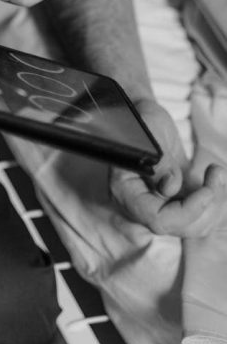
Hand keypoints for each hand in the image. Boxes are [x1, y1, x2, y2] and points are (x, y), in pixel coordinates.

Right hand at [109, 98, 226, 236]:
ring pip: (194, 225)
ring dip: (214, 204)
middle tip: (216, 172)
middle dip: (206, 205)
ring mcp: (159, 204)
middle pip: (179, 227)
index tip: (207, 190)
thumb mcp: (149, 133)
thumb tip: (170, 187)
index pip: (157, 219)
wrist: (146, 116)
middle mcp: (141, 204)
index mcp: (126, 191)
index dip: (187, 211)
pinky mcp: (176, 200)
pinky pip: (199, 214)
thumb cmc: (143, 120)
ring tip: (216, 171)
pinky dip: (213, 200)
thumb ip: (159, 163)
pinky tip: (213, 176)